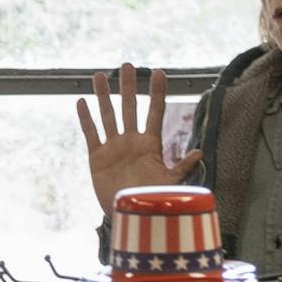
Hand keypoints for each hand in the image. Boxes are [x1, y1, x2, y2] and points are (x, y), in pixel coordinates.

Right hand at [76, 64, 201, 215]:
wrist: (128, 217)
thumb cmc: (151, 201)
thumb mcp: (169, 183)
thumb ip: (182, 167)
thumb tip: (199, 152)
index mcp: (150, 145)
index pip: (155, 112)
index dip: (157, 93)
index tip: (159, 72)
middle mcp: (132, 141)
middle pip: (130, 108)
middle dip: (129, 87)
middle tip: (128, 65)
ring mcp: (114, 147)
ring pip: (108, 116)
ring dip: (104, 96)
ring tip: (100, 76)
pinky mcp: (97, 157)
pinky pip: (91, 134)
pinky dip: (86, 118)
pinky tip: (82, 102)